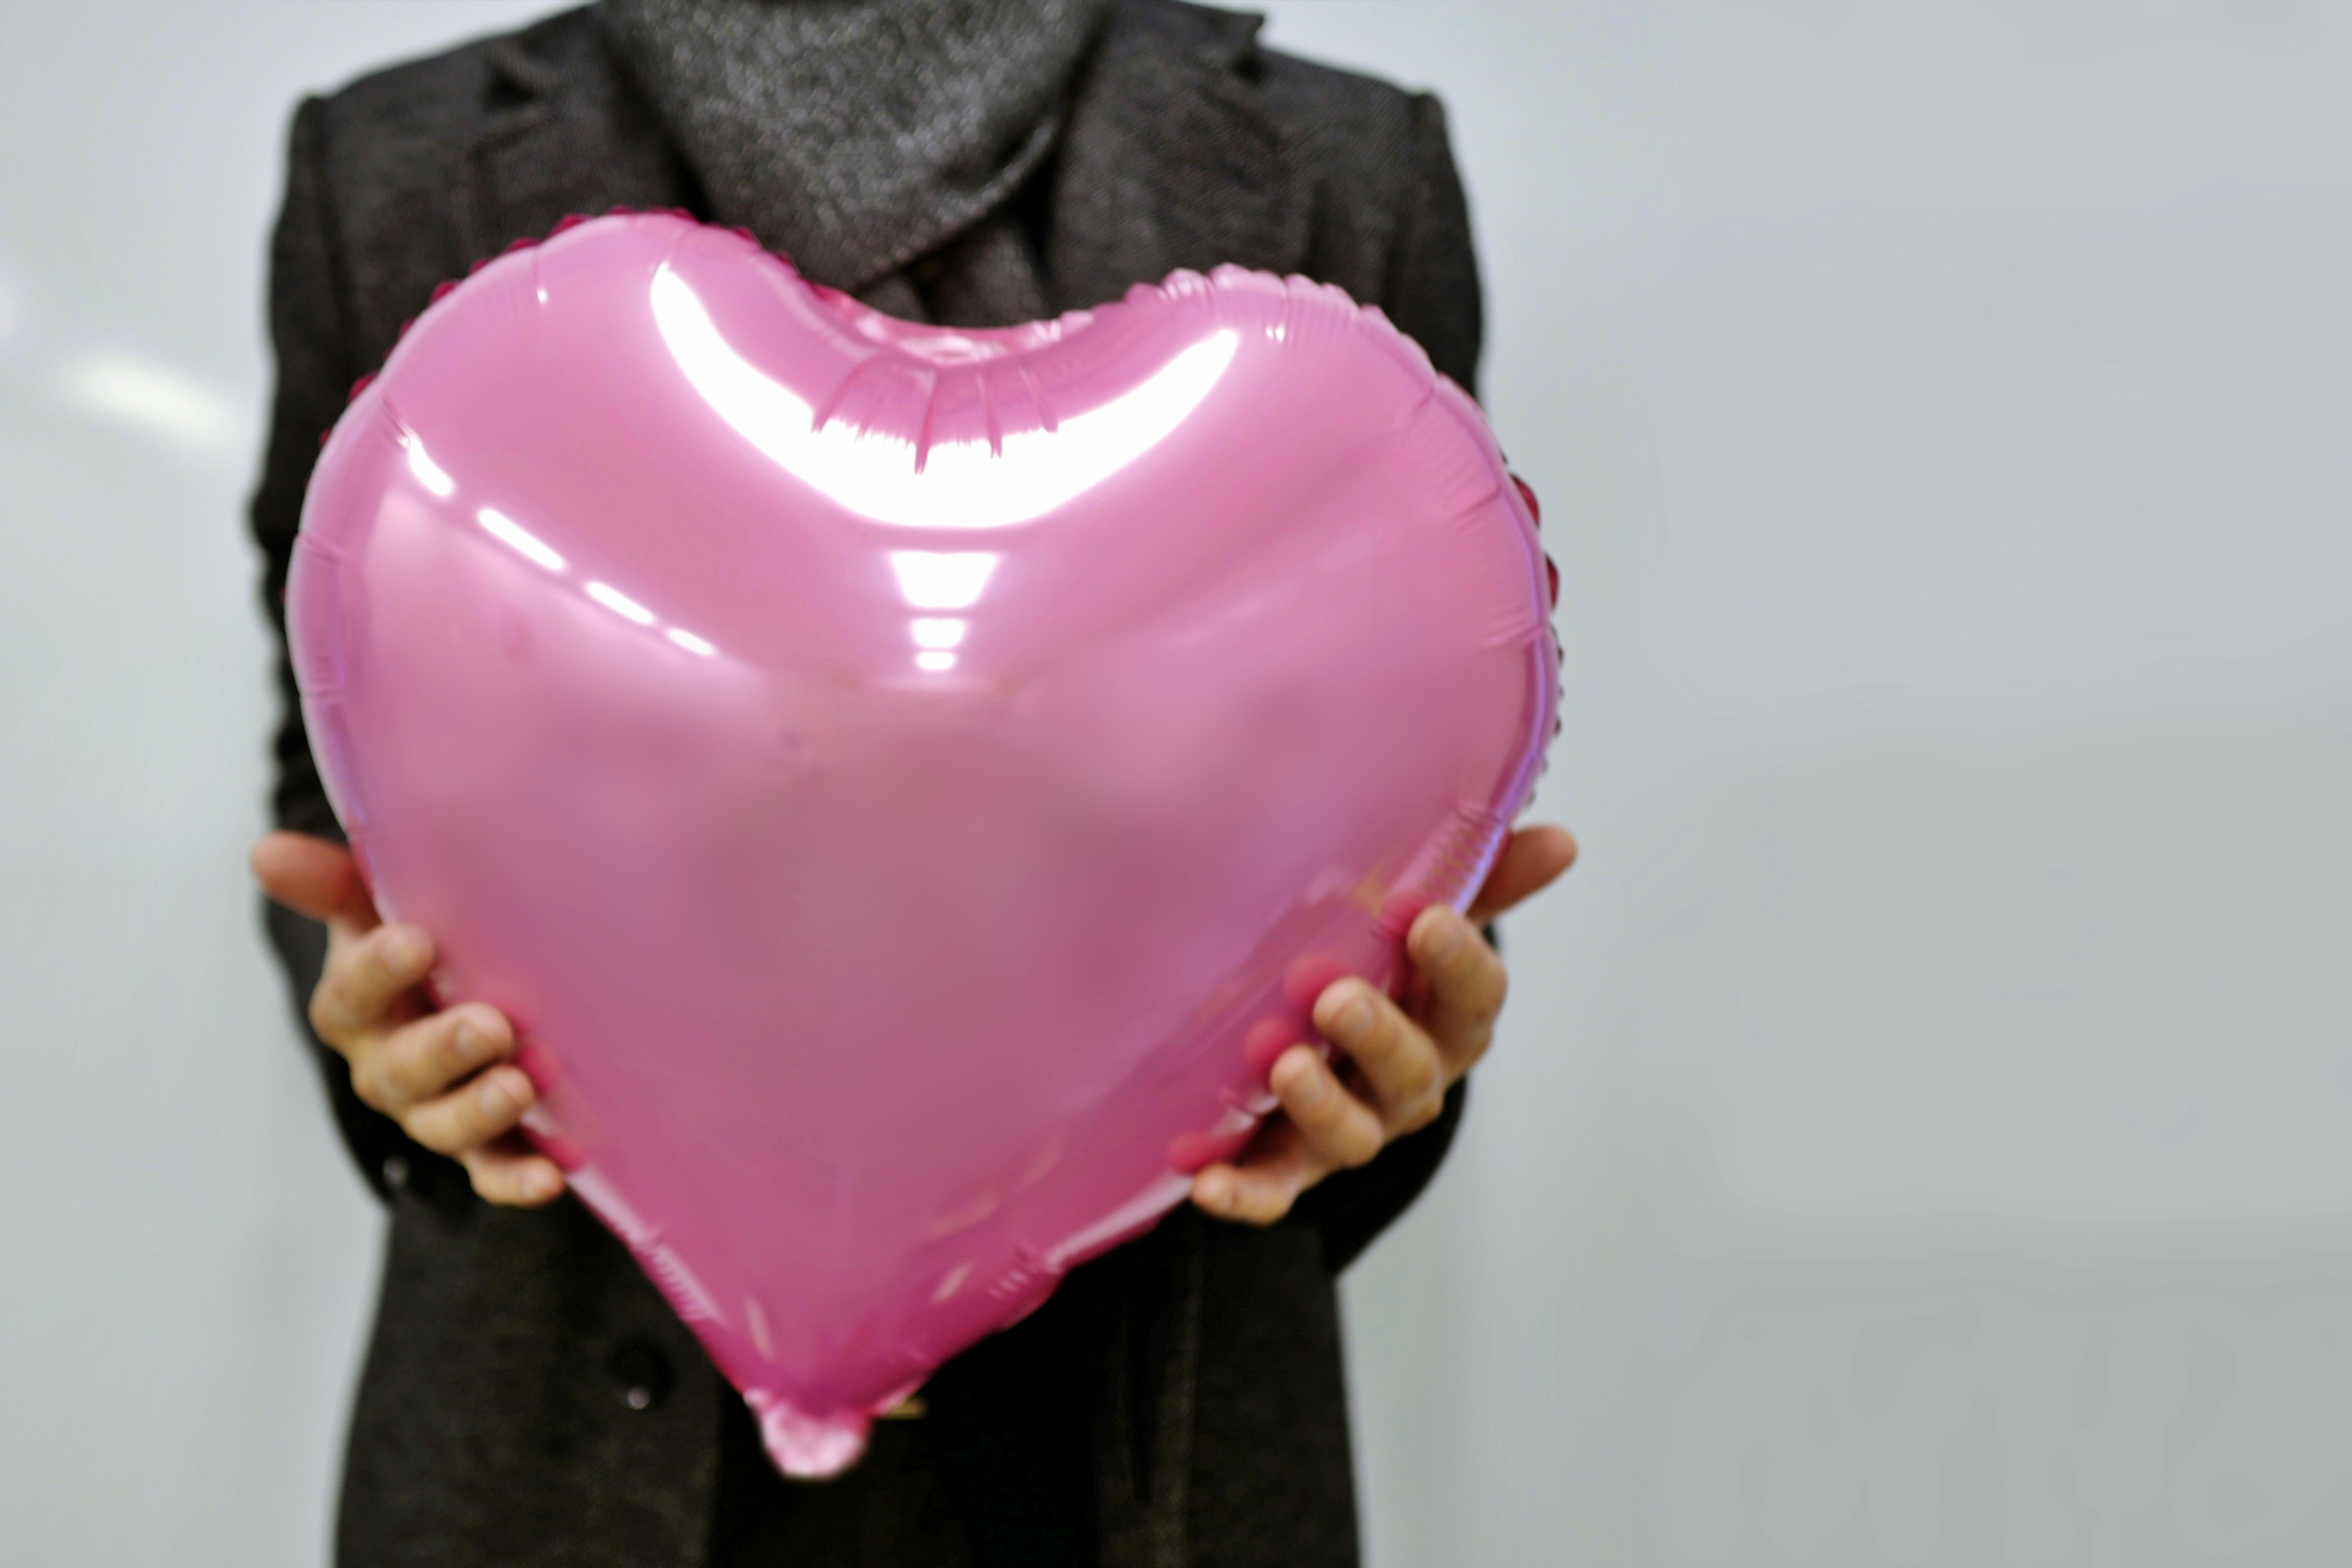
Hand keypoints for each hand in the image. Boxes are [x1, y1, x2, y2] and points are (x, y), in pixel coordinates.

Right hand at [250, 832, 564, 1205]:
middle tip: (490, 1024)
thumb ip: (334, 883)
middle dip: (442, 1049)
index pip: (351, 993)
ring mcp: (434, 1111)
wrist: (474, 992)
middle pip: (399, 1070)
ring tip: (520, 1084)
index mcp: (359, 1006)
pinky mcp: (484, 1146)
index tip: (419, 940)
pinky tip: (549, 1177)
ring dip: (479, 1109)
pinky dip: (515, 1178)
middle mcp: (388, 1066)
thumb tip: (266, 852)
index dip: (378, 970)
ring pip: (443, 1124)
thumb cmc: (427, 944)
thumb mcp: (380, 907)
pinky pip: (492, 1170)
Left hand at [1189, 824, 1575, 1224]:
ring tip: (1286, 1067)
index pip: (1475, 998)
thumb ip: (1485, 880)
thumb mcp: (1427, 922)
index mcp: (1448, 1020)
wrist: (1320, 1041)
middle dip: (1379, 1036)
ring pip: (1353, 1134)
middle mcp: (1409, 1082)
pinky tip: (1206, 1181)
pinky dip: (1245, 1191)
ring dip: (1321, 1106)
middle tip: (1336, 999)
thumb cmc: (1383, 971)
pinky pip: (1274, 1187)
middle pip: (1413, 1071)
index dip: (1458, 963)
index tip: (1428, 921)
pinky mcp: (1291, 1164)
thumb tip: (1561, 840)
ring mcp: (1354, 1127)